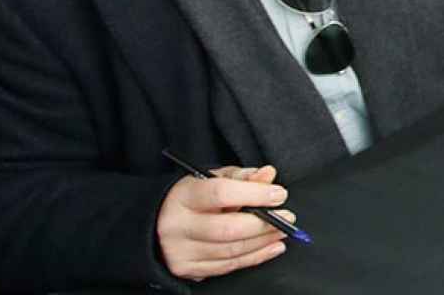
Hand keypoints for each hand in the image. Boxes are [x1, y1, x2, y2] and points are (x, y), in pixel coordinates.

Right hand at [156, 164, 292, 280]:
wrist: (155, 224)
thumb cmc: (190, 199)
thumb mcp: (211, 179)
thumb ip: (241, 177)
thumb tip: (267, 174)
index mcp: (183, 196)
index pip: (221, 193)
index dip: (255, 194)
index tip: (278, 194)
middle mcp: (177, 225)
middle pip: (228, 228)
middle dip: (264, 224)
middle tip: (287, 217)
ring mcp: (181, 250)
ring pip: (231, 250)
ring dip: (263, 242)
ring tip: (282, 232)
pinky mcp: (187, 269)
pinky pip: (227, 266)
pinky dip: (254, 257)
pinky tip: (271, 247)